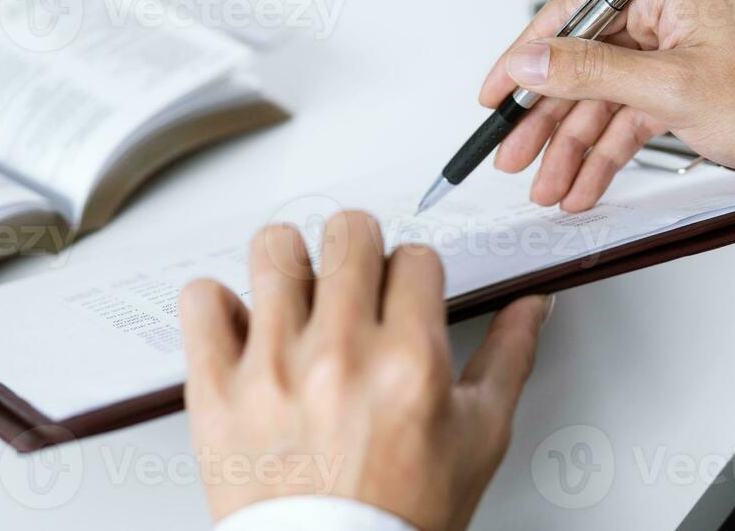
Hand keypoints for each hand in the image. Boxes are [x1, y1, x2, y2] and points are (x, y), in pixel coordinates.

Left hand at [180, 212, 550, 528]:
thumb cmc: (400, 516)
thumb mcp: (477, 439)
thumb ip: (508, 359)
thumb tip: (531, 308)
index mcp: (409, 363)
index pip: (414, 257)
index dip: (414, 273)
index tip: (403, 295)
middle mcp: (341, 356)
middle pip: (348, 232)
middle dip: (360, 250)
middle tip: (355, 283)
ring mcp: (272, 369)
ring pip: (275, 249)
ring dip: (291, 264)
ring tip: (298, 296)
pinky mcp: (216, 390)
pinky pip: (203, 299)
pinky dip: (219, 304)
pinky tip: (244, 326)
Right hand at [480, 0, 734, 210]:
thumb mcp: (672, 88)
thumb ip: (590, 72)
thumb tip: (529, 59)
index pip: (568, 14)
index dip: (523, 59)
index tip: (494, 96)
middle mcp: (668, 9)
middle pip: (583, 64)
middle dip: (548, 120)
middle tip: (515, 155)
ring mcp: (679, 47)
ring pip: (606, 98)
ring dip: (576, 147)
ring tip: (549, 186)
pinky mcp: (691, 82)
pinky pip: (634, 114)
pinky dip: (611, 150)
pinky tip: (587, 182)